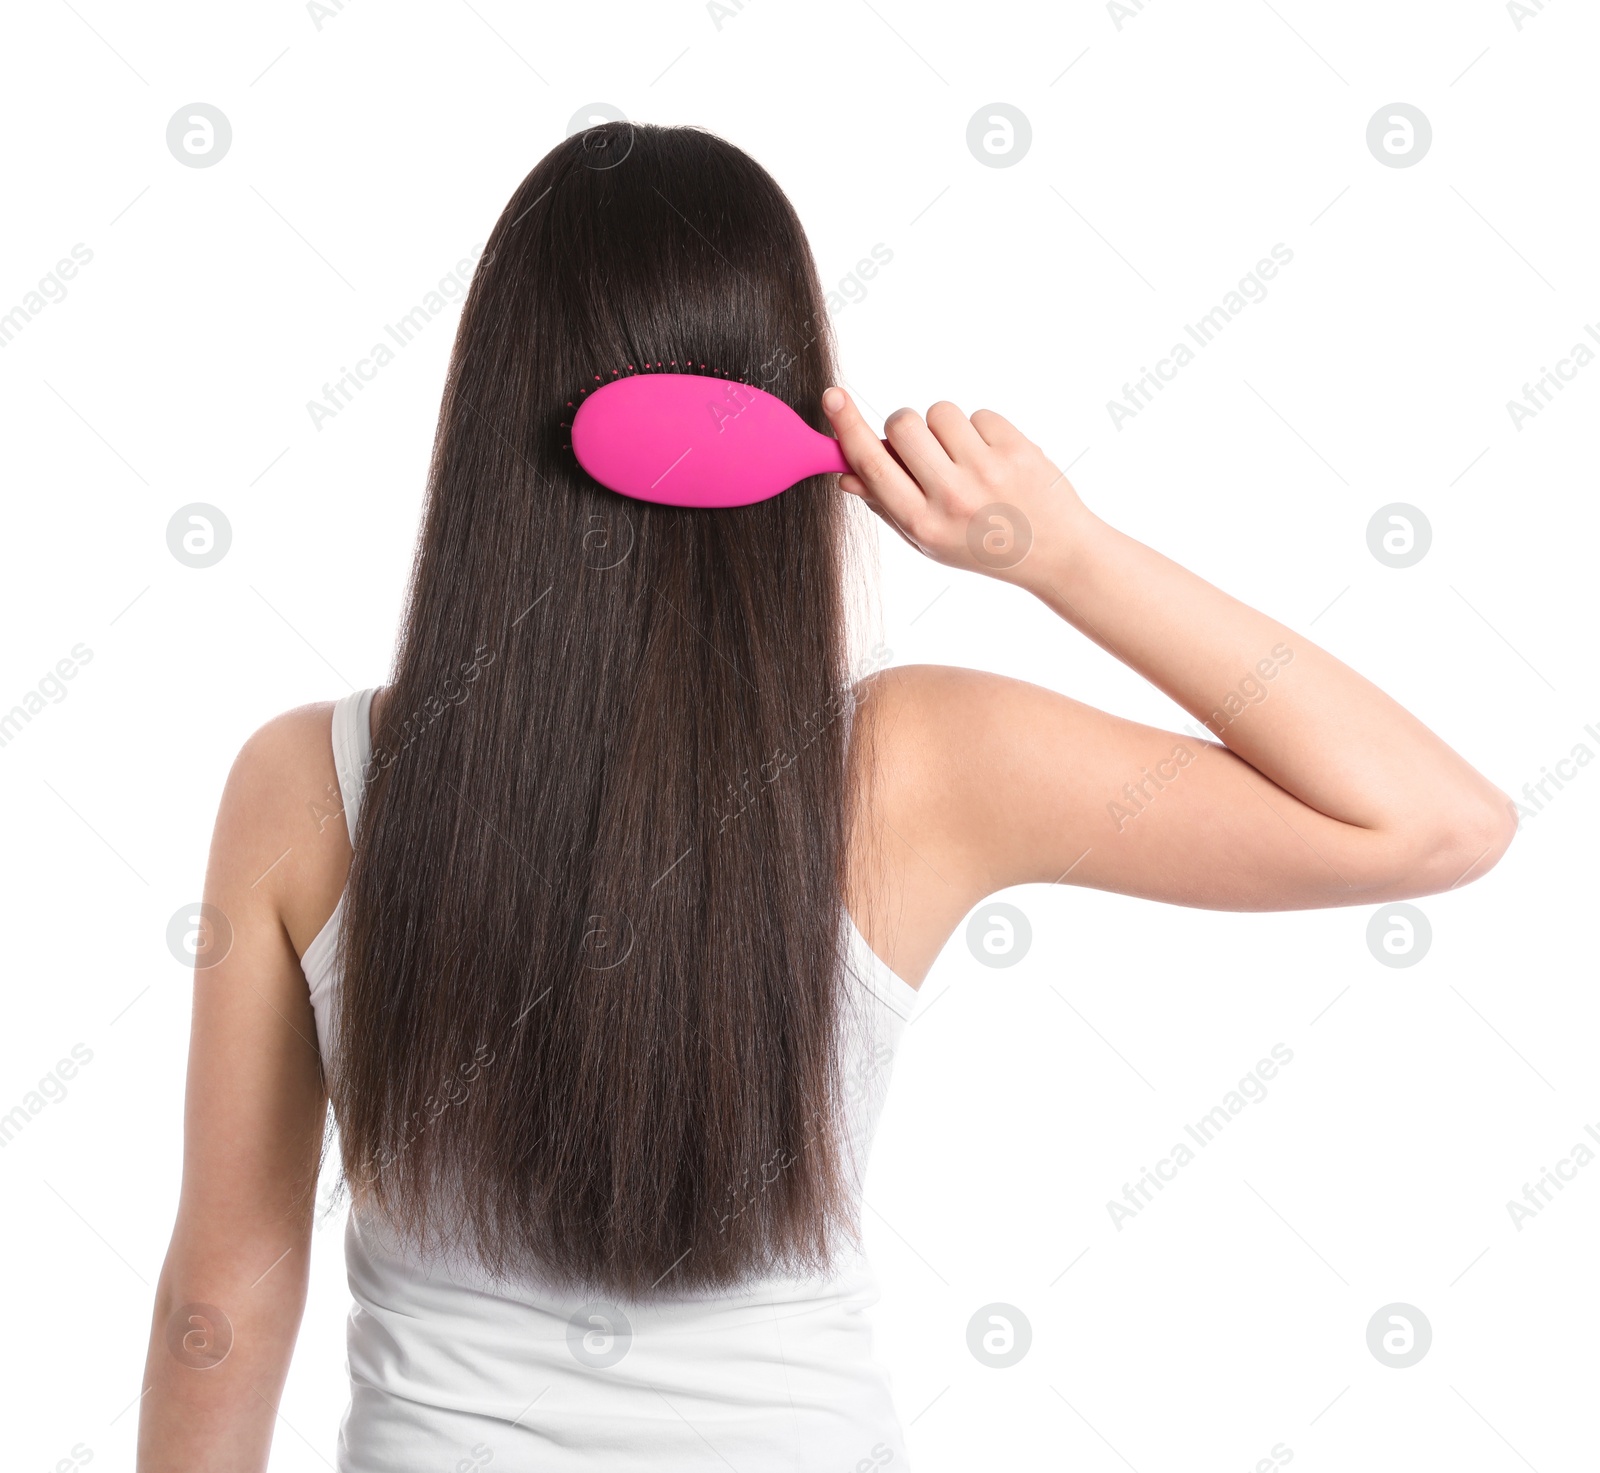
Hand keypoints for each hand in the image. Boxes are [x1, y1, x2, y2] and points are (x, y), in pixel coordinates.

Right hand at [821, 386, 1092, 585]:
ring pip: (940, 412)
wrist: (1055, 552)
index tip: (833, 397)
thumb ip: (886, 506)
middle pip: (903, 424)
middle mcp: (952, 497)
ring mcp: (987, 471)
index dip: (848, 427)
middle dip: (904, 426)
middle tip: (921, 446)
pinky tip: (993, 458)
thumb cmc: (982, 546)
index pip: (873, 464)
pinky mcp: (1017, 449)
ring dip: (944, 427)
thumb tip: (846, 474)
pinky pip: (978, 414)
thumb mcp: (929, 540)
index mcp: (923, 523)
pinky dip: (980, 430)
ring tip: (965, 457)